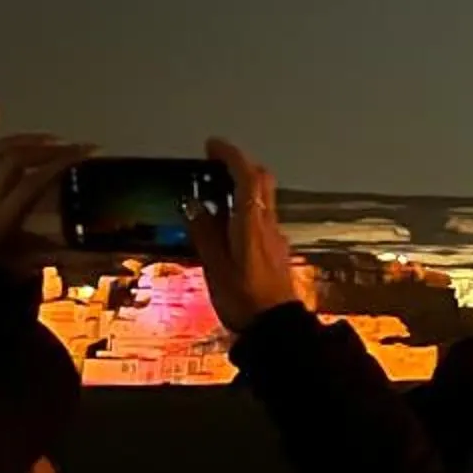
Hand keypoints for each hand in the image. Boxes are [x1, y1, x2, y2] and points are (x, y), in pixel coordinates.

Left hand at [0, 102, 93, 264]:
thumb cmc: (9, 263)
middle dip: (47, 148)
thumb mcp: (40, 261)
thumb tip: (120, 254)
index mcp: (2, 216)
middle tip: (74, 146)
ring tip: (53, 138)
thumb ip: (75, 256)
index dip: (61, 163)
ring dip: (25, 139)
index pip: (32, 181)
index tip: (90, 152)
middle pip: (13, 160)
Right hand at [192, 137, 309, 333]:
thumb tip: (195, 205)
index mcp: (252, 224)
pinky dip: (247, 207)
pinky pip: (263, 217)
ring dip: (244, 186)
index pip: (247, 177)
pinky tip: (229, 222)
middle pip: (262, 182)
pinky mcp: (276, 250)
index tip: (213, 145)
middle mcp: (268, 225)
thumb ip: (205, 234)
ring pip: (264, 199)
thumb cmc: (242, 299)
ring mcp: (276, 237)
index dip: (231, 156)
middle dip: (240, 165)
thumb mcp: (214, 267)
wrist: (276, 327)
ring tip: (215, 192)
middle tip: (215, 164)